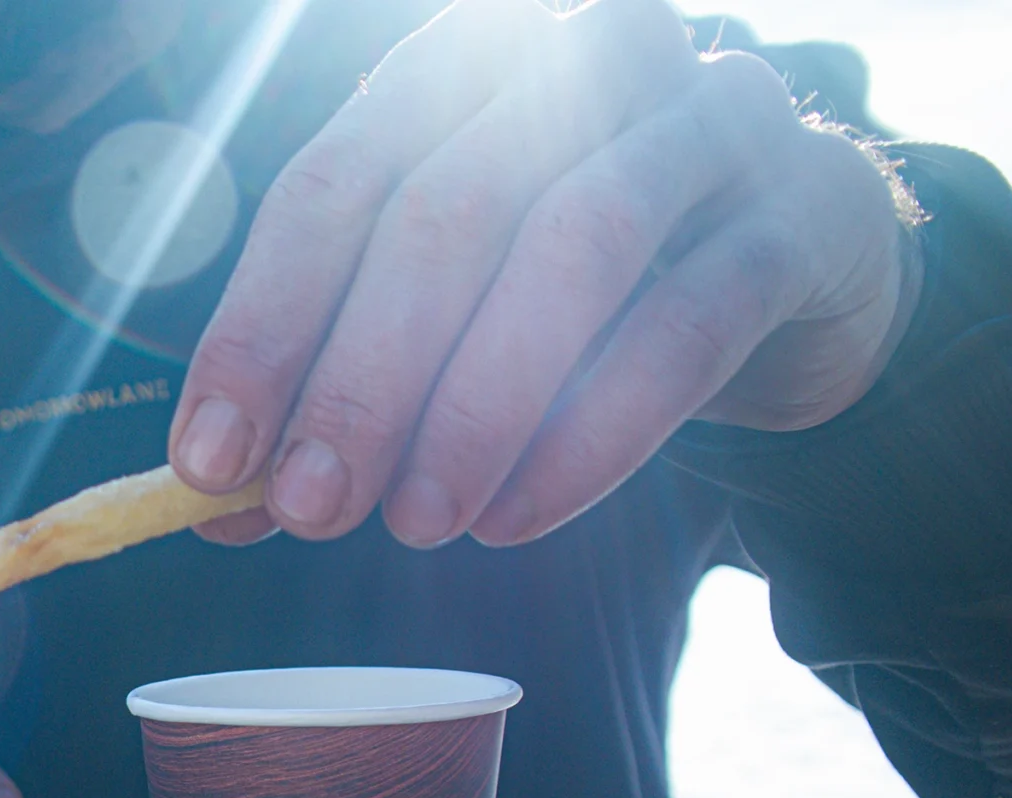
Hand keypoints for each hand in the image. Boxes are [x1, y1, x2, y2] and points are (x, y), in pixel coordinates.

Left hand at [167, 0, 921, 549]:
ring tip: (417, 524)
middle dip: (363, 379)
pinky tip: (516, 517)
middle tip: (313, 510)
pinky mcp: (802, 215)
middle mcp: (582, 59)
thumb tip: (213, 504)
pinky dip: (592, 434)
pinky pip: (689, 324)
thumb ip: (331, 393)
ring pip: (576, 244)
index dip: (261, 329)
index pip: (329, 184)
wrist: (788, 262)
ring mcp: (710, 120)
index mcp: (458, 71)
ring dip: (476, 405)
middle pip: (444, 210)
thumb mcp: (443, 319)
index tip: (209, 463)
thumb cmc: (574, 289)